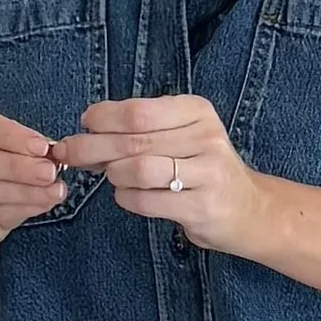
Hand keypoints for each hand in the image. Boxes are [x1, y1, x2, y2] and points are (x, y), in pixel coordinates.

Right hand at [0, 103, 62, 262]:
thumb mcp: (6, 154)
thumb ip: (24, 152)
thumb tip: (53, 155)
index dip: (11, 136)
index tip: (42, 147)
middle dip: (17, 166)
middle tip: (49, 173)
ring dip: (24, 191)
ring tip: (53, 193)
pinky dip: (18, 208)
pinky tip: (38, 205)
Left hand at [52, 97, 268, 254]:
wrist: (249, 209)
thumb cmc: (203, 169)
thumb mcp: (181, 136)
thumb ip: (139, 130)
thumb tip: (85, 131)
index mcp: (197, 111)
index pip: (137, 110)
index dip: (102, 118)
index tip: (84, 125)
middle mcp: (205, 137)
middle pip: (133, 139)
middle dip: (92, 147)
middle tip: (71, 153)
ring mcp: (206, 173)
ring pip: (138, 169)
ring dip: (114, 175)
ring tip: (113, 177)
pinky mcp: (201, 206)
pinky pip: (146, 200)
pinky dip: (127, 198)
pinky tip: (129, 196)